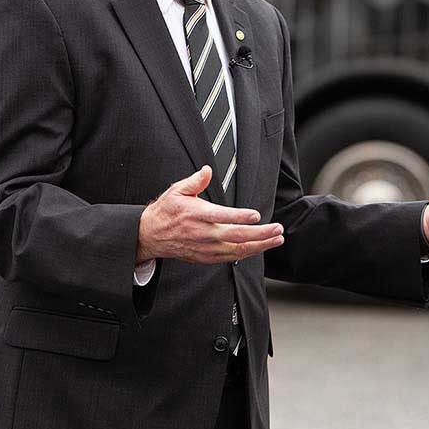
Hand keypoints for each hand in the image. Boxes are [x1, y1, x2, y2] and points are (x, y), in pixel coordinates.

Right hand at [136, 166, 284, 263]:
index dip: (241, 217)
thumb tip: (207, 171)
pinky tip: (260, 247)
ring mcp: (206, 248)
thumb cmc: (166, 212)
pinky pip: (231, 257)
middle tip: (277, 229)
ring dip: (260, 245)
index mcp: (198, 215)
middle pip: (237, 236)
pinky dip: (248, 253)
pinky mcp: (207, 257)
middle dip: (261, 233)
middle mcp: (204, 234)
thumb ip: (195, 181)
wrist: (151, 235)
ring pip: (238, 250)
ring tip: (276, 238)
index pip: (223, 217)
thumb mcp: (177, 191)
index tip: (256, 215)